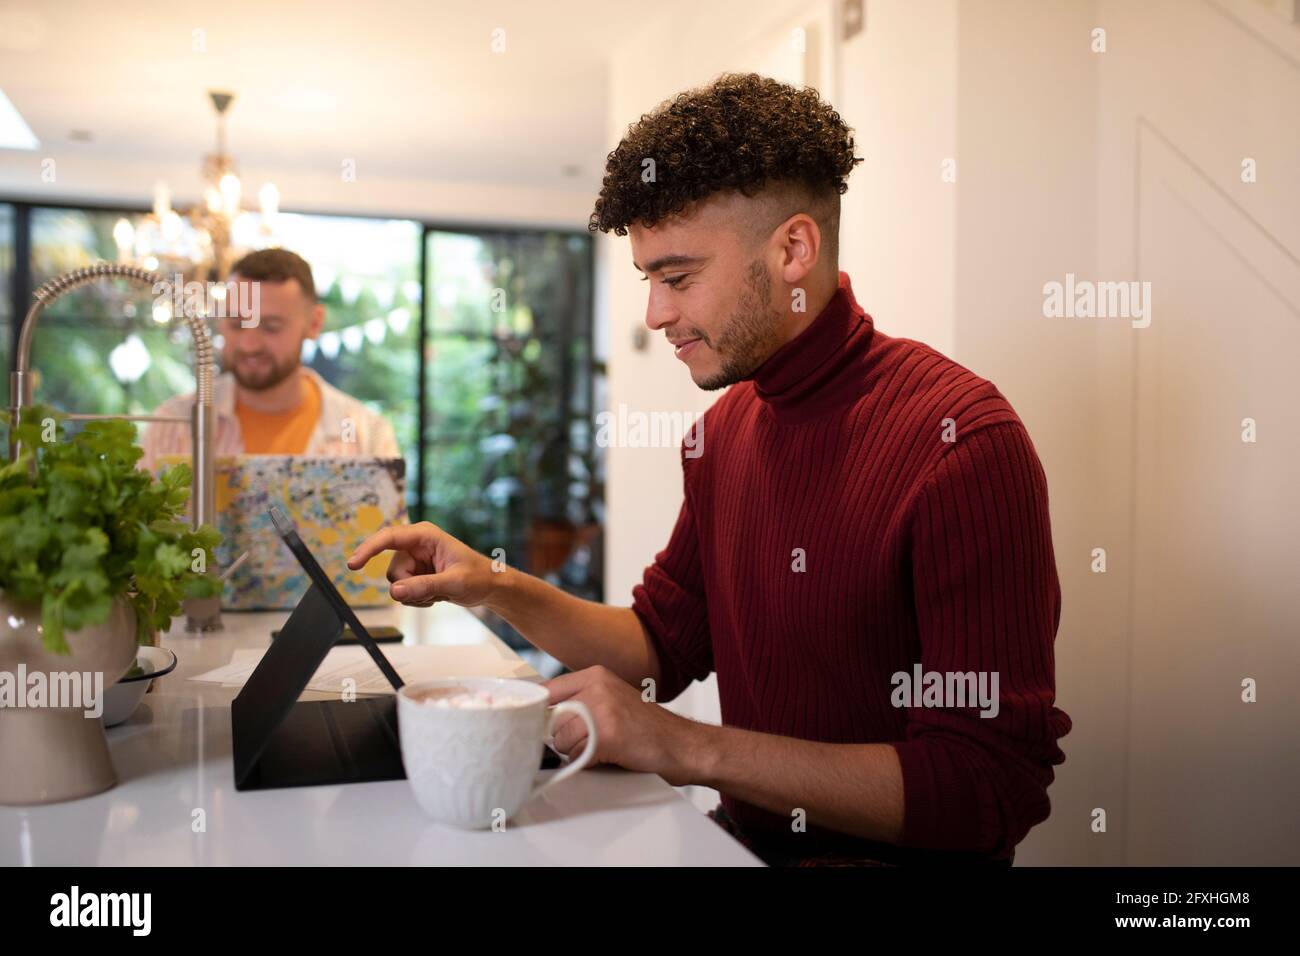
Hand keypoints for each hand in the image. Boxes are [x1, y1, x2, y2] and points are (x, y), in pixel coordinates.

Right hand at [347, 522, 498, 607]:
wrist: (490, 586)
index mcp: (425, 535)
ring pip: (397, 584)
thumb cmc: (478, 576)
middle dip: (409, 587)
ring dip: (415, 596)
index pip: (389, 537)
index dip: (368, 549)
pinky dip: (417, 599)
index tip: (353, 565)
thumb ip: (424, 586)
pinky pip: (403, 592)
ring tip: (438, 594)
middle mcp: (416, 545)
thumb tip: (395, 591)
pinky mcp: (416, 574)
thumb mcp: (453, 582)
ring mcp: (415, 560)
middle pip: (393, 571)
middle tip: (434, 593)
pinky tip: (435, 597)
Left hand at [544, 665, 708, 786]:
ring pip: (560, 740)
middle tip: (589, 741)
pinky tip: (610, 755)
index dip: (537, 714)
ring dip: (577, 752)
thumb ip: (580, 701)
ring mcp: (601, 708)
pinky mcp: (606, 733)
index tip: (534, 725)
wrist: (685, 745)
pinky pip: (576, 755)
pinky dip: (588, 762)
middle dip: (564, 737)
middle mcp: (596, 685)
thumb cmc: (649, 729)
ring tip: (604, 748)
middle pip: (550, 719)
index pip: (545, 691)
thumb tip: (539, 717)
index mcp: (595, 674)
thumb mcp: (612, 700)